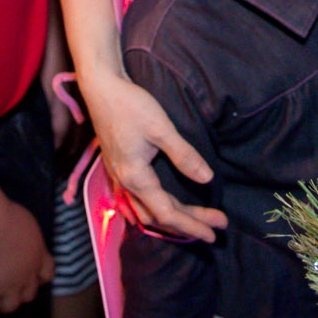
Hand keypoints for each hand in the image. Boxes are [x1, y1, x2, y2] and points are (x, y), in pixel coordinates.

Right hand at [0, 200, 51, 314]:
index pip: (47, 273)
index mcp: (38, 255)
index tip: (33, 275)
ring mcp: (8, 286)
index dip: (40, 277)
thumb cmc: (8, 216)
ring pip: (11, 306)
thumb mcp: (26, 222)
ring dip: (5, 304)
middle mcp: (26, 275)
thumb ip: (26, 235)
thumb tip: (19, 235)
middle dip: (22, 293)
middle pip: (29, 294)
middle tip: (11, 288)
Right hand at [86, 72, 227, 241]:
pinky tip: (165, 205)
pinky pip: (138, 201)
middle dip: (188, 223)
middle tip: (216, 226)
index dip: (193, 224)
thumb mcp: (161, 128)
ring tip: (195, 221)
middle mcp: (124, 183)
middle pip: (158, 216)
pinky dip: (156, 209)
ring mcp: (119, 177)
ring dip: (172, 218)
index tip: (216, 230)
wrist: (101, 88)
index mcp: (135, 177)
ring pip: (146, 210)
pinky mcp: (118, 168)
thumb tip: (207, 179)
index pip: (167, 212)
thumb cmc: (130, 105)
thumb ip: (184, 155)